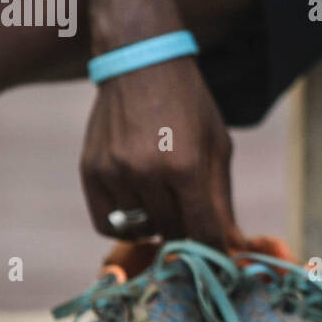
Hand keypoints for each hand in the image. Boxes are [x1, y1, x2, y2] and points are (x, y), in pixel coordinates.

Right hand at [80, 56, 237, 247]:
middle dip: (188, 234)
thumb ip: (222, 198)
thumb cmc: (189, 105)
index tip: (220, 257)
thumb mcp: (217, 146)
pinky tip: (139, 208)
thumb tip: (231, 244)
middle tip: (194, 223)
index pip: (203, 232)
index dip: (215, 250)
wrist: (140, 64)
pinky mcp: (91, 171)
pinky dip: (124, 226)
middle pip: (172, 233)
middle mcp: (147, 172)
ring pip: (140, 231)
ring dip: (156, 225)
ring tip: (165, 199)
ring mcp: (115, 172)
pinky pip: (106, 224)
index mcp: (186, 165)